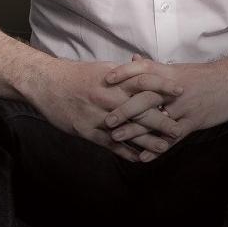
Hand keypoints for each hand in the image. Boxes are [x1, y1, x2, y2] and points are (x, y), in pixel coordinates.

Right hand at [23, 58, 181, 161]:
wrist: (46, 83)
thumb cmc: (77, 75)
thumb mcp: (103, 68)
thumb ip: (125, 73)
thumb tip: (146, 69)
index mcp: (115, 80)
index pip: (145, 81)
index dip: (164, 85)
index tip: (181, 91)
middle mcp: (109, 97)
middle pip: (141, 110)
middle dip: (162, 120)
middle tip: (179, 129)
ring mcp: (98, 115)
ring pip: (128, 130)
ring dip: (147, 141)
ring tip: (164, 148)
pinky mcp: (86, 130)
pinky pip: (109, 144)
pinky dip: (125, 152)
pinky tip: (138, 158)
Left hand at [104, 56, 227, 147]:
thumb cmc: (208, 76)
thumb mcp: (181, 69)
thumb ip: (156, 67)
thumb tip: (133, 59)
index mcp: (171, 74)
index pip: (143, 70)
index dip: (124, 74)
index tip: (105, 81)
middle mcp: (175, 90)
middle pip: (145, 98)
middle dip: (124, 109)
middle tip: (106, 120)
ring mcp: (185, 106)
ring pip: (156, 120)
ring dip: (135, 130)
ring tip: (117, 139)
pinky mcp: (195, 121)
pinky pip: (172, 137)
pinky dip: (157, 148)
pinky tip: (144, 157)